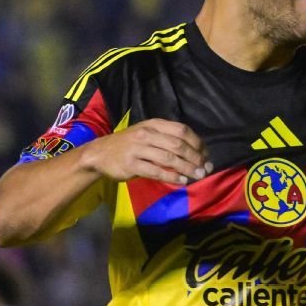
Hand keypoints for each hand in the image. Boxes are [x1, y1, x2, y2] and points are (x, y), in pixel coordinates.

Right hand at [79, 118, 211, 183]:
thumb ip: (168, 139)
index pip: (182, 130)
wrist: (99, 153)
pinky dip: (171, 177)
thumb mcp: (147, 133)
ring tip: (198, 176)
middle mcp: (146, 134)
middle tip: (205, 169)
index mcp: (154, 124)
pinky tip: (181, 181)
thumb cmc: (129, 144)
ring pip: (169, 159)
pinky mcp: (131, 165)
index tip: (206, 155)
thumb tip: (197, 152)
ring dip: (187, 168)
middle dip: (196, 158)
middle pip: (178, 145)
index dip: (197, 143)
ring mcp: (138, 149)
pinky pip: (156, 171)